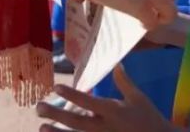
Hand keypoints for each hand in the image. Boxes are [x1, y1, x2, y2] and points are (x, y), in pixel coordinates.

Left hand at [36, 66, 178, 130]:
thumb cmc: (150, 119)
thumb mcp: (139, 99)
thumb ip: (124, 82)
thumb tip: (117, 64)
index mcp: (114, 111)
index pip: (89, 101)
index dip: (72, 94)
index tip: (56, 86)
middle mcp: (106, 128)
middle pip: (76, 122)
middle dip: (56, 115)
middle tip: (38, 108)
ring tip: (41, 128)